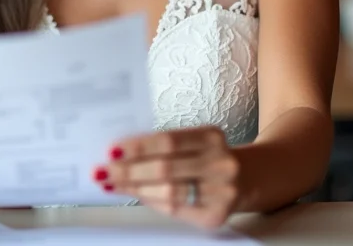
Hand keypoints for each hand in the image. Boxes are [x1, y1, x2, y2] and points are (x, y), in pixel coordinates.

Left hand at [95, 126, 239, 229]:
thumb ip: (165, 146)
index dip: (138, 146)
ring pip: (168, 193)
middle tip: (103, 170)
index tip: (112, 149)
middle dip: (128, 171)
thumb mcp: (196, 142)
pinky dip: (151, 202)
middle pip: (165, 169)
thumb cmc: (209, 157)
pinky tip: (135, 195)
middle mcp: (221, 164)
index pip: (168, 140)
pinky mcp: (217, 216)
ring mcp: (222, 192)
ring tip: (112, 184)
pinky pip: (175, 210)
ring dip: (134, 189)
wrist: (250, 178)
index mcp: (212, 137)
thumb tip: (120, 153)